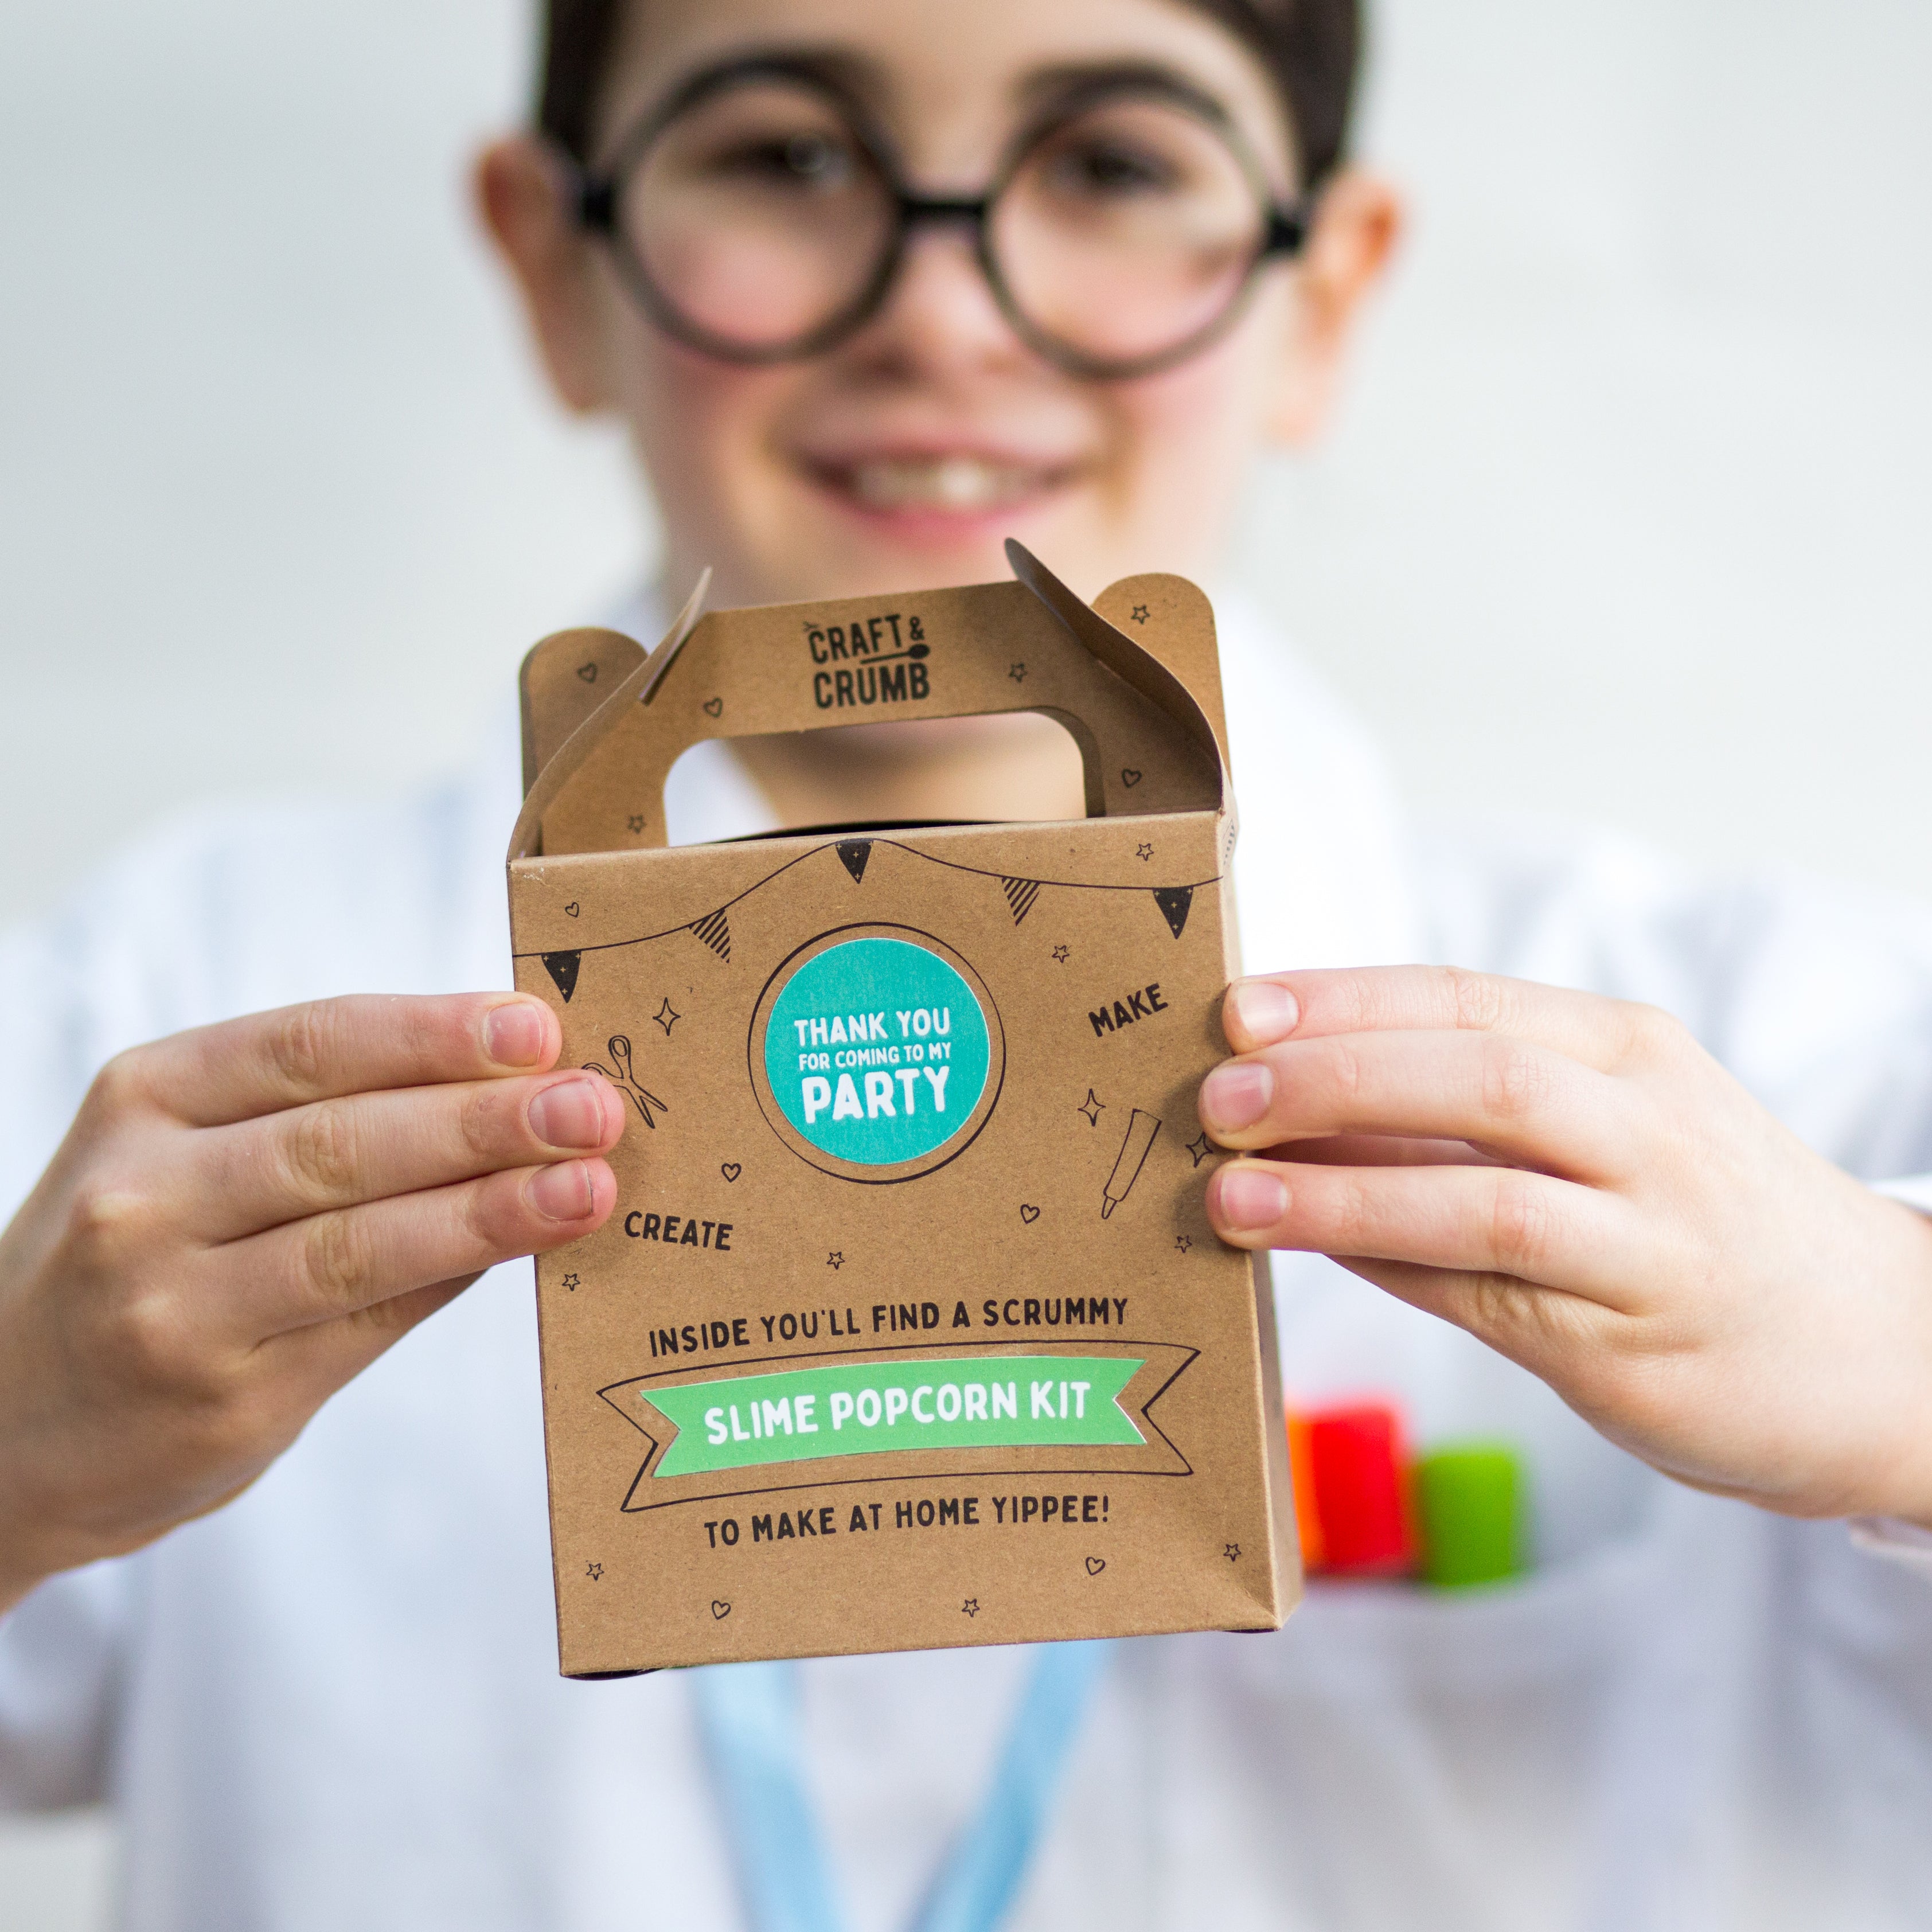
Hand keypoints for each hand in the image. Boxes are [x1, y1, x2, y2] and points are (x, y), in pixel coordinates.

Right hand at [0, 994, 620, 1610]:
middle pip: (343, 1141)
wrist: (0, 1422)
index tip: (535, 1025)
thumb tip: (507, 1084)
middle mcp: (145, 1196)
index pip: (310, 1043)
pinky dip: (454, 1279)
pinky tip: (527, 1248)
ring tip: (587, 1184)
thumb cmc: (133, 1256)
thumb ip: (318, 1116)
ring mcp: (175, 1306)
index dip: (432, 1032)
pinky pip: (366, 1326)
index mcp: (145, 1099)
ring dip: (491, 1208)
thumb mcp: (177, 1154)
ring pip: (361, 1241)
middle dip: (483, 1119)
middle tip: (591, 1104)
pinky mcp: (223, 1401)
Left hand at [1199, 967, 1931, 1526]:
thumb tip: (1297, 1087)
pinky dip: (1392, 1270)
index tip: (1235, 1008)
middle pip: (1475, 1078)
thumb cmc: (1703, 1217)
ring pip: (1481, 1200)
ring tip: (1231, 1193)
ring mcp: (1651, 1244)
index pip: (1463, 998)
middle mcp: (1649, 1132)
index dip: (1340, 1000)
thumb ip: (1463, 1104)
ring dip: (1341, 1191)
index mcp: (1628, 1050)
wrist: (1885, 1349)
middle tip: (1215, 1096)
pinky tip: (1314, 1253)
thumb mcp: (1610, 1121)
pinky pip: (1487, 1300)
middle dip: (1330, 1079)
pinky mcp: (1634, 1350)